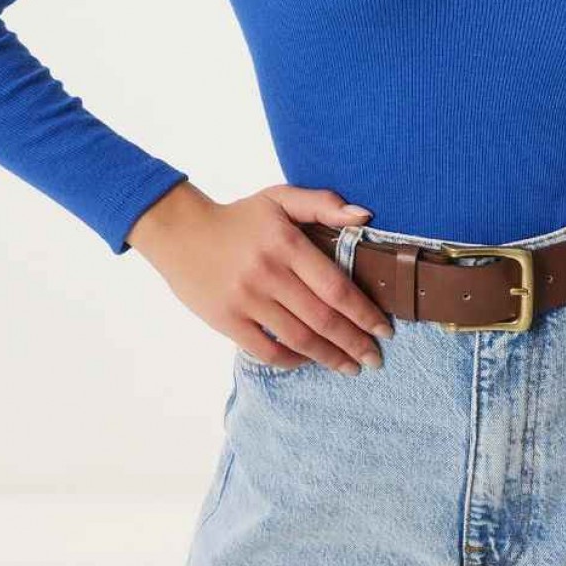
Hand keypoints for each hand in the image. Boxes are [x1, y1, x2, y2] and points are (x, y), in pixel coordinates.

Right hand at [128, 181, 392, 373]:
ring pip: (298, 338)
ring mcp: (245, 299)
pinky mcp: (225, 319)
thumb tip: (364, 217)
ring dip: (329, 356)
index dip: (364, 312)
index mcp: (286, 243)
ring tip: (351, 366)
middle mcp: (268, 273)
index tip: (385, 328)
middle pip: (322, 318)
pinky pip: (266, 349)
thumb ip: (323, 204)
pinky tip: (308, 360)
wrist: (180, 232)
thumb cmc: (239, 217)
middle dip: (354, 342)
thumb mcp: (280, 198)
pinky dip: (291, 360)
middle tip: (375, 359)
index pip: (335, 287)